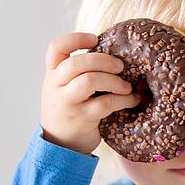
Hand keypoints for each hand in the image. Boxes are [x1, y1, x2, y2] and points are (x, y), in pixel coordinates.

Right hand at [39, 32, 139, 155]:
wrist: (60, 145)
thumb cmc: (70, 110)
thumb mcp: (65, 88)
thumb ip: (78, 71)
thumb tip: (115, 54)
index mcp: (52, 74)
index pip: (55, 48)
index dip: (75, 39)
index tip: (95, 39)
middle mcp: (55, 86)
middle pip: (76, 63)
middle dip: (104, 60)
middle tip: (120, 66)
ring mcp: (66, 103)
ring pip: (89, 81)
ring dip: (114, 81)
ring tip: (127, 87)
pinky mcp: (81, 119)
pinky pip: (105, 103)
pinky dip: (123, 100)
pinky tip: (132, 100)